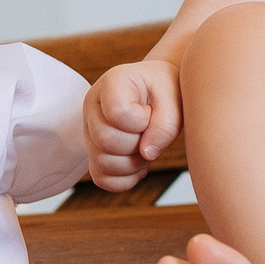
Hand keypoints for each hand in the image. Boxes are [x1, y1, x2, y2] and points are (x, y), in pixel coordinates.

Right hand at [83, 60, 181, 190]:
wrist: (161, 90)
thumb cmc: (166, 88)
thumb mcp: (174, 95)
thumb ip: (166, 123)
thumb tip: (148, 154)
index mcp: (111, 84)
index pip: (118, 113)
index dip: (141, 121)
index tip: (151, 111)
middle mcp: (93, 107)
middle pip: (105, 141)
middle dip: (137, 143)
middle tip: (151, 132)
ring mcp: (90, 132)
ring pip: (102, 163)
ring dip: (133, 163)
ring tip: (146, 145)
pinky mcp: (94, 153)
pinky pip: (102, 179)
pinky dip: (126, 179)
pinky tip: (140, 162)